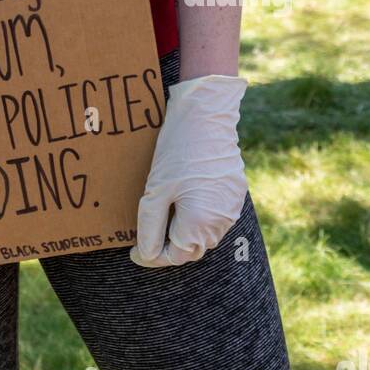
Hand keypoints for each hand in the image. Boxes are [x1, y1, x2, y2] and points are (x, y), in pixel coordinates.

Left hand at [130, 74, 247, 267]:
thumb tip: (146, 255)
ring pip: (204, 234)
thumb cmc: (178, 150)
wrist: (207, 114)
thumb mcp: (156, 190)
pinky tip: (182, 200)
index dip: (153, 256)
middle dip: (168, 245)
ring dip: (184, 231)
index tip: (134, 251)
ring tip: (163, 215)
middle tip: (145, 235)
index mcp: (201, 224)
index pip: (175, 255)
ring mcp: (232, 207)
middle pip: (191, 248)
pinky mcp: (235, 193)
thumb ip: (150, 228)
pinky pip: (214, 216)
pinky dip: (197, 216)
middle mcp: (221, 222)